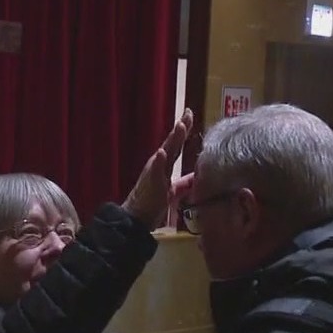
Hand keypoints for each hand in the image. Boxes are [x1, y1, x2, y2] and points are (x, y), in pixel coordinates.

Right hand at [123, 109, 193, 228]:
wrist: (135, 219)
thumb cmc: (151, 204)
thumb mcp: (172, 192)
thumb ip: (183, 183)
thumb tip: (197, 177)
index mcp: (164, 167)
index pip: (176, 145)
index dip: (183, 131)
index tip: (189, 114)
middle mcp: (158, 165)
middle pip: (172, 144)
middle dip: (180, 128)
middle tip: (188, 113)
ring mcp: (153, 173)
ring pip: (165, 152)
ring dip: (172, 139)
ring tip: (180, 125)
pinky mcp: (149, 183)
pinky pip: (154, 171)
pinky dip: (158, 161)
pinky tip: (161, 152)